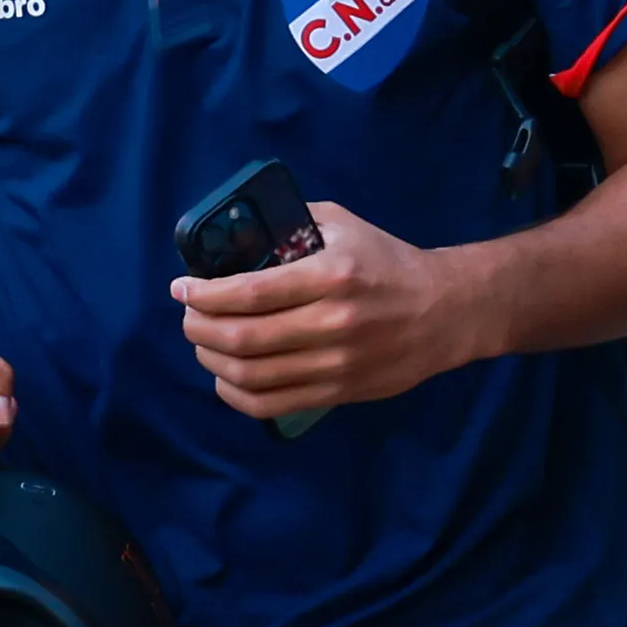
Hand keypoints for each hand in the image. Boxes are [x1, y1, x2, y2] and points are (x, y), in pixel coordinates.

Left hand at [172, 203, 472, 422]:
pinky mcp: (338, 393)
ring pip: (252, 376)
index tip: (181, 288)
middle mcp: (332, 323)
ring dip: (212, 360)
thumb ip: (296, 221)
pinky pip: (272, 405)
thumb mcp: (345, 225)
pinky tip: (225, 376)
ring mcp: (335, 364)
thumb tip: (241, 227)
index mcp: (331, 276)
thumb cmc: (389, 262)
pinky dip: (235, 395)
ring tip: (202, 343)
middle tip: (188, 316)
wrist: (445, 312)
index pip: (251, 292)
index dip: (205, 294)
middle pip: (244, 338)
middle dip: (200, 328)